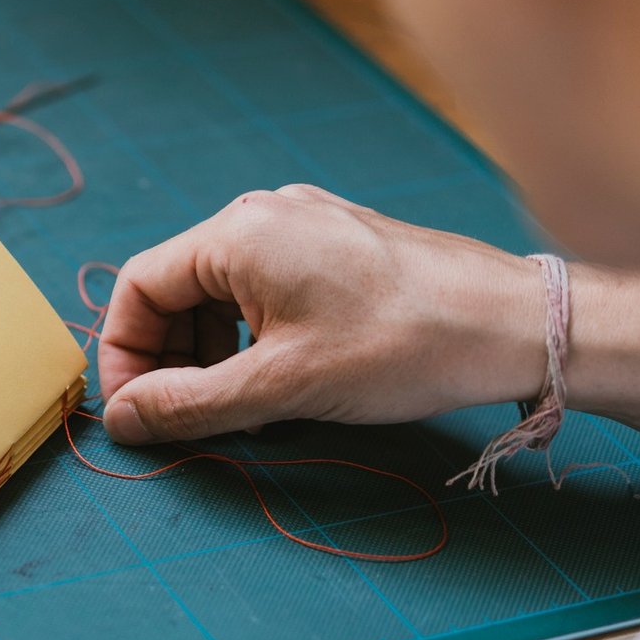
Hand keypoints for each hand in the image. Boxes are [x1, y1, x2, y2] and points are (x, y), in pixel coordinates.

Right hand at [98, 185, 546, 443]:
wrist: (517, 325)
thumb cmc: (402, 347)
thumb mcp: (281, 387)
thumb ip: (188, 405)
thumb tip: (122, 420)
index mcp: (239, 233)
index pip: (140, 287)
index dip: (124, 355)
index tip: (135, 414)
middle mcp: (266, 216)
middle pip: (178, 291)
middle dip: (169, 361)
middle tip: (182, 423)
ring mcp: (306, 228)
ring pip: (223, 297)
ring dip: (211, 358)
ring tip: (236, 415)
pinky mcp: (340, 249)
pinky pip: (266, 294)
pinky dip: (252, 343)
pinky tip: (279, 388)